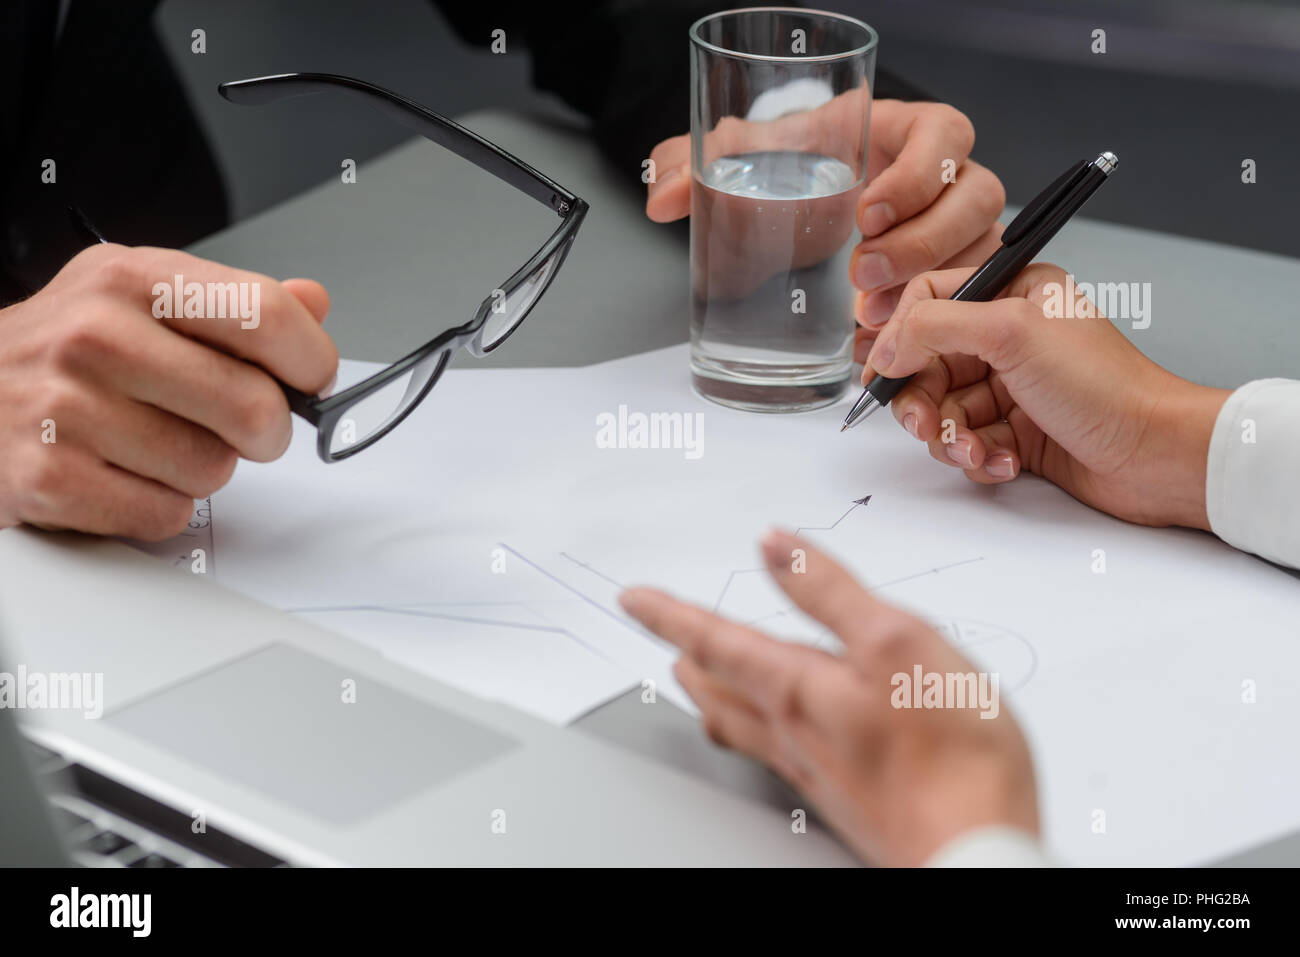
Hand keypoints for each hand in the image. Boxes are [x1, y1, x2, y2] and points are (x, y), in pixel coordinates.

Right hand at [0, 244, 337, 539]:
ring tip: (154, 442)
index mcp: (132, 279)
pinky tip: (123, 473)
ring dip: (201, 469)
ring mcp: (68, 408)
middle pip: (253, 406)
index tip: (311, 379)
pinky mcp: (50, 479)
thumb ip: (231, 303)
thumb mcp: (139, 297)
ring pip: (214, 469)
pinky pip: (166, 513)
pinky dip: (158, 506)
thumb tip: (312, 301)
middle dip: (262, 431)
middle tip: (238, 427)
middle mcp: (96, 335)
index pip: (266, 314)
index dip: (311, 359)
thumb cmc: (63, 351)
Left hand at [620, 530, 1038, 865]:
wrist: (974, 855)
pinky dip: (756, 730)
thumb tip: (775, 547)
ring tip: (701, 682)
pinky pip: (777, 754)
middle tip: (665, 641)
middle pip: (720, 690)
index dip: (670, 614)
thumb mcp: (894, 642)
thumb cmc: (949, 756)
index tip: (633, 599)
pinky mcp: (846, 799)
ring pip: (743, 726)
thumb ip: (829, 591)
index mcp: (798, 688)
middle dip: (688, 660)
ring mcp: (817, 771)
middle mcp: (794, 733)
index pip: (715, 640)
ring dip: (714, 697)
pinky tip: (777, 737)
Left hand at [645, 98, 1004, 316]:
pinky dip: (933, 319)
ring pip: (980, 250)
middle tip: (863, 271)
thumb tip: (661, 193)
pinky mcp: (951, 272)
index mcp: (904, 131)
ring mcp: (954, 227)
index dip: (919, 173)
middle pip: (976, 197)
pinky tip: (881, 334)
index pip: (945, 133)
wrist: (796, 213)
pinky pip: (968, 295)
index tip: (868, 212)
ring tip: (872, 311)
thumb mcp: (746, 156)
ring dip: (932, 284)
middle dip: (924, 241)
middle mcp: (942, 176)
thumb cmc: (791, 170)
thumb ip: (695, 163)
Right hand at [865, 263, 1229, 528]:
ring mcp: (1010, 386)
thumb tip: (885, 345)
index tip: (889, 370)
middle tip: (928, 423)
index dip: (900, 337)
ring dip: (951, 437)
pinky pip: (967, 442)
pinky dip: (978, 457)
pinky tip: (1006, 461)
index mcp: (1012, 294)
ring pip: (942, 410)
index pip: (928, 301)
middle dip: (922, 401)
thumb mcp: (1011, 333)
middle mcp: (1007, 337)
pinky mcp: (1015, 431)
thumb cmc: (1105, 387)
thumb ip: (935, 326)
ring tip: (976, 450)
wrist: (1153, 454)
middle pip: (925, 364)